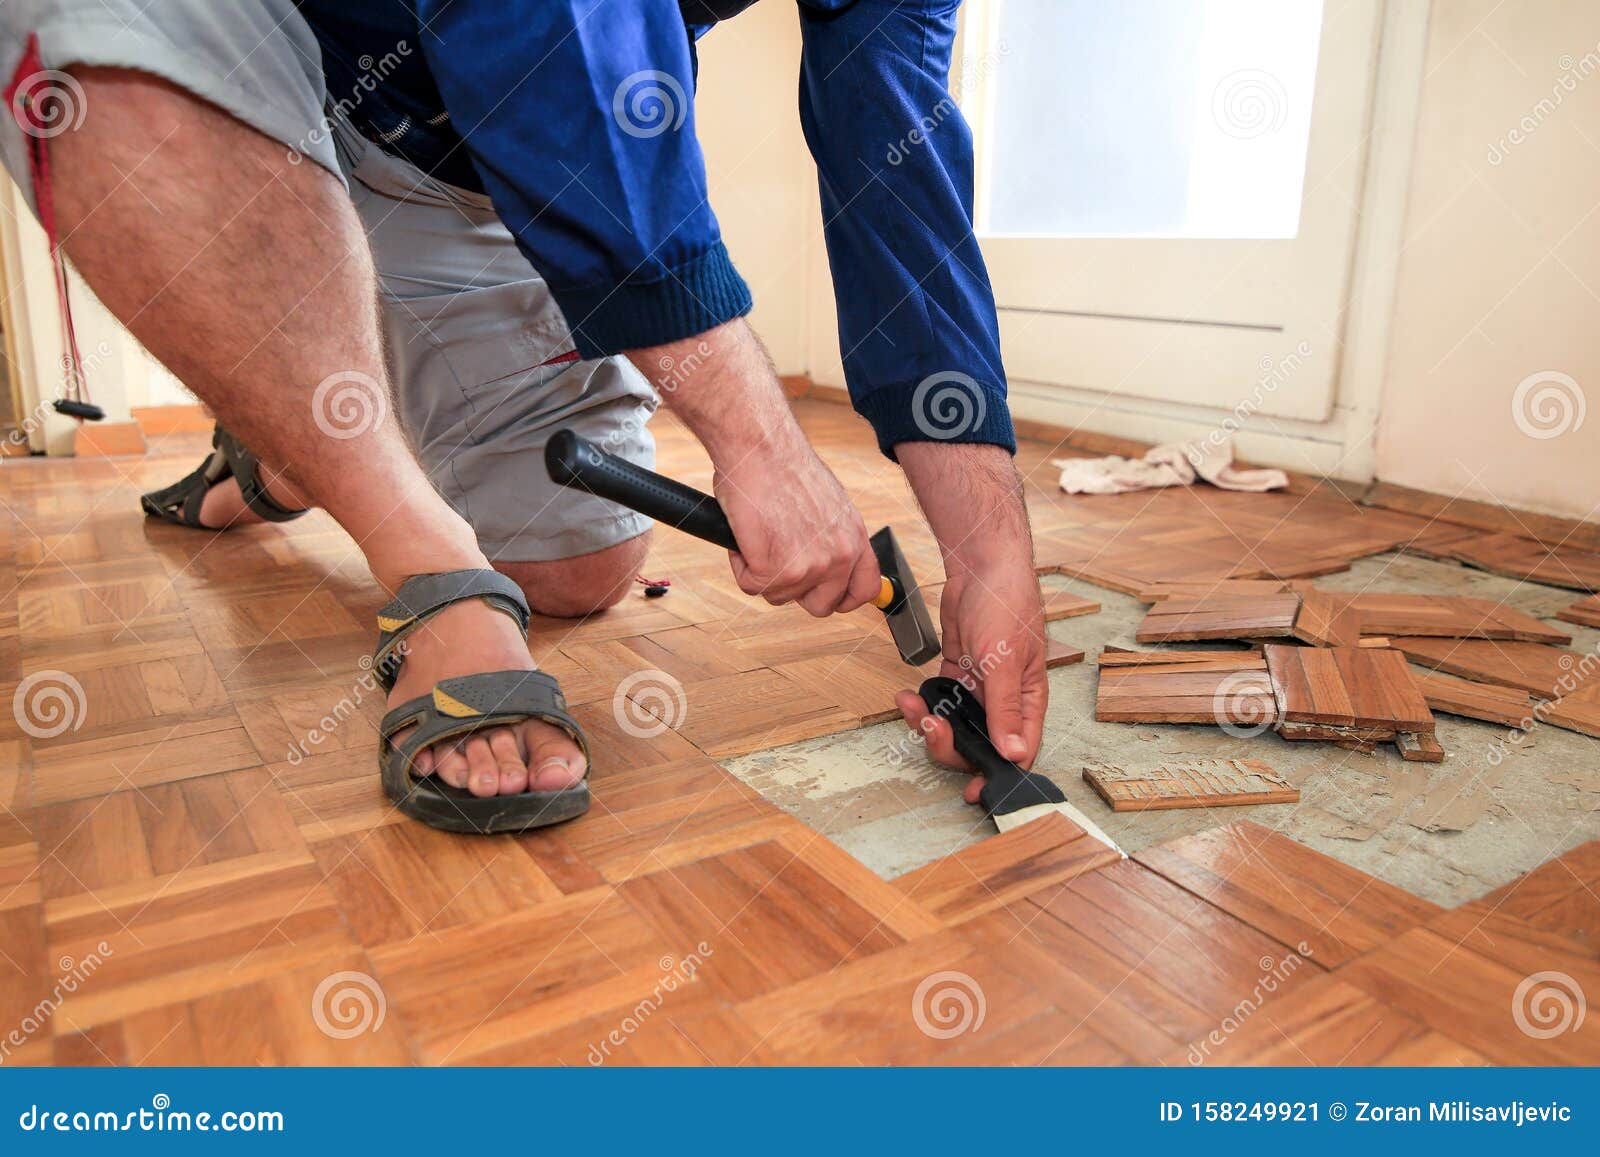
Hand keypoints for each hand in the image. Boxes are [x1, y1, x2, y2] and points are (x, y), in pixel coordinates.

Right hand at [632, 320, 880, 616]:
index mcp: (855, 537)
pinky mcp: (774, 569)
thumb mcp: (828, 504)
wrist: (760, 445)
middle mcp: (839, 555)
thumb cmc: (783, 466)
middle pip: (820, 606)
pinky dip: (741, 564)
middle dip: (795, 590)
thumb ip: (831, 536)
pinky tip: (744, 533)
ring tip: (758, 531)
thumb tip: (822, 560)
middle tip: (776, 560)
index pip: (865, 590)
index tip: (825, 595)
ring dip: (762, 570)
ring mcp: (809, 566)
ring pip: (779, 596)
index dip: (843, 599)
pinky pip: (751, 585)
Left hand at [892, 442, 1046, 797]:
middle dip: (950, 745)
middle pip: (978, 744)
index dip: (995, 774)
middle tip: (930, 730)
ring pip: (953, 725)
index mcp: (1027, 701)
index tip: (973, 790)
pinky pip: (938, 701)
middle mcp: (1004, 699)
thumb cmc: (1007, 604)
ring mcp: (979, 688)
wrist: (981, 565)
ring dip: (929, 723)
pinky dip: (920, 703)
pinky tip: (906, 696)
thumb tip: (1014, 755)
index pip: (1017, 752)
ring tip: (910, 708)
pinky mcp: (958, 673)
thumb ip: (1005, 709)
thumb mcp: (1005, 660)